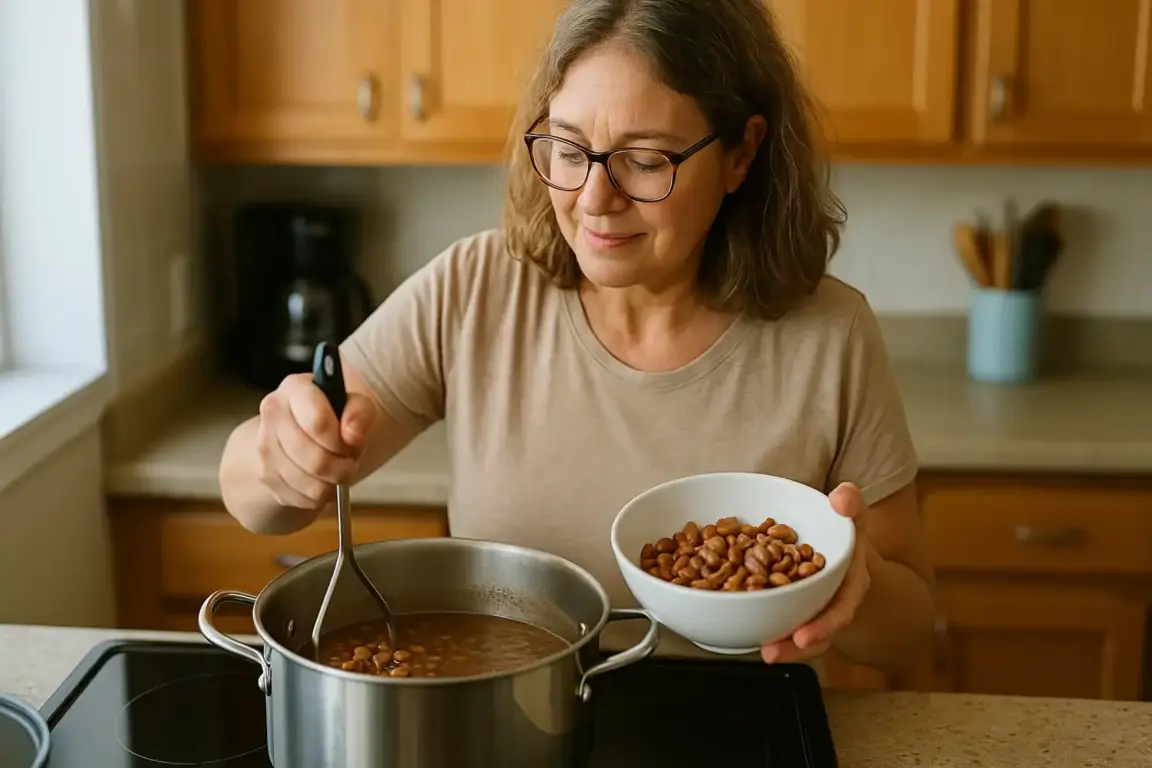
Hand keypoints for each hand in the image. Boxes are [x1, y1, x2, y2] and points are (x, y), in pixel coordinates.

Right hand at [255, 372, 376, 509]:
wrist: (301, 426)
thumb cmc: (332, 412)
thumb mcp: (354, 403)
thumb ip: (360, 413)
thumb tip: (353, 437)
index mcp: (294, 388)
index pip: (318, 424)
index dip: (342, 442)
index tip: (353, 444)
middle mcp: (272, 414)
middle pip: (315, 460)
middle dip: (343, 467)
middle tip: (351, 462)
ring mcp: (264, 447)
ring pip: (309, 484)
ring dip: (333, 483)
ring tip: (340, 470)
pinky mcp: (266, 475)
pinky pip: (302, 499)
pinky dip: (320, 496)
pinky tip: (325, 481)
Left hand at [760, 482, 873, 663]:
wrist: (849, 552)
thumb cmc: (844, 532)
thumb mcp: (853, 514)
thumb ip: (851, 503)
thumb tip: (843, 495)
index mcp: (851, 578)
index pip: (843, 603)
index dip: (825, 623)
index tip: (804, 637)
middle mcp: (838, 598)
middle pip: (822, 627)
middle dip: (804, 640)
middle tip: (778, 651)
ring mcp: (820, 608)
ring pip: (808, 634)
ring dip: (788, 647)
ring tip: (767, 651)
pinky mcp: (801, 610)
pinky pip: (790, 627)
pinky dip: (776, 635)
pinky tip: (757, 641)